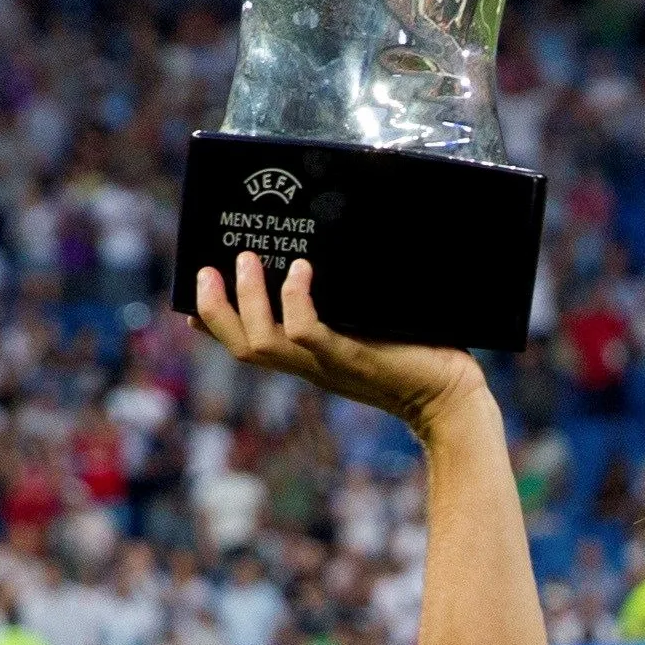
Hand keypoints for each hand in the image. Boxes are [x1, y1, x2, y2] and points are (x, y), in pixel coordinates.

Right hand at [192, 253, 487, 439]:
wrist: (454, 397)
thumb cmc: (420, 355)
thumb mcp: (373, 323)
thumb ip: (349, 300)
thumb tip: (330, 247)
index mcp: (309, 358)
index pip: (248, 345)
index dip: (214, 324)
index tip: (191, 296)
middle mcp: (311, 364)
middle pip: (242, 347)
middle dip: (215, 310)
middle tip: (206, 269)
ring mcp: (329, 363)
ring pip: (264, 342)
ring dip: (248, 299)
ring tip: (246, 260)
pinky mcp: (354, 358)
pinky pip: (308, 332)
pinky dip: (297, 300)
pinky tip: (302, 271)